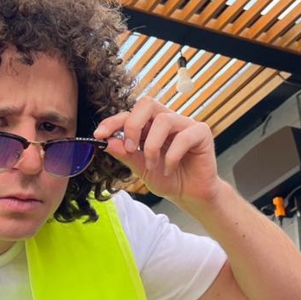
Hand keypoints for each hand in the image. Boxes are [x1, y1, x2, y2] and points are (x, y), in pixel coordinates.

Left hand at [95, 97, 220, 204]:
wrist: (189, 195)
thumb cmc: (167, 179)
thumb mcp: (140, 168)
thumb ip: (125, 154)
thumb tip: (106, 142)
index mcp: (150, 126)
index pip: (130, 114)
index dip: (113, 122)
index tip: (99, 135)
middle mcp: (167, 120)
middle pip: (147, 104)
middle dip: (133, 125)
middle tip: (130, 149)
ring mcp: (185, 124)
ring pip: (164, 120)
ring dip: (152, 146)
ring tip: (152, 165)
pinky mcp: (201, 133)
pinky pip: (184, 137)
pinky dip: (172, 156)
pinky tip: (169, 170)